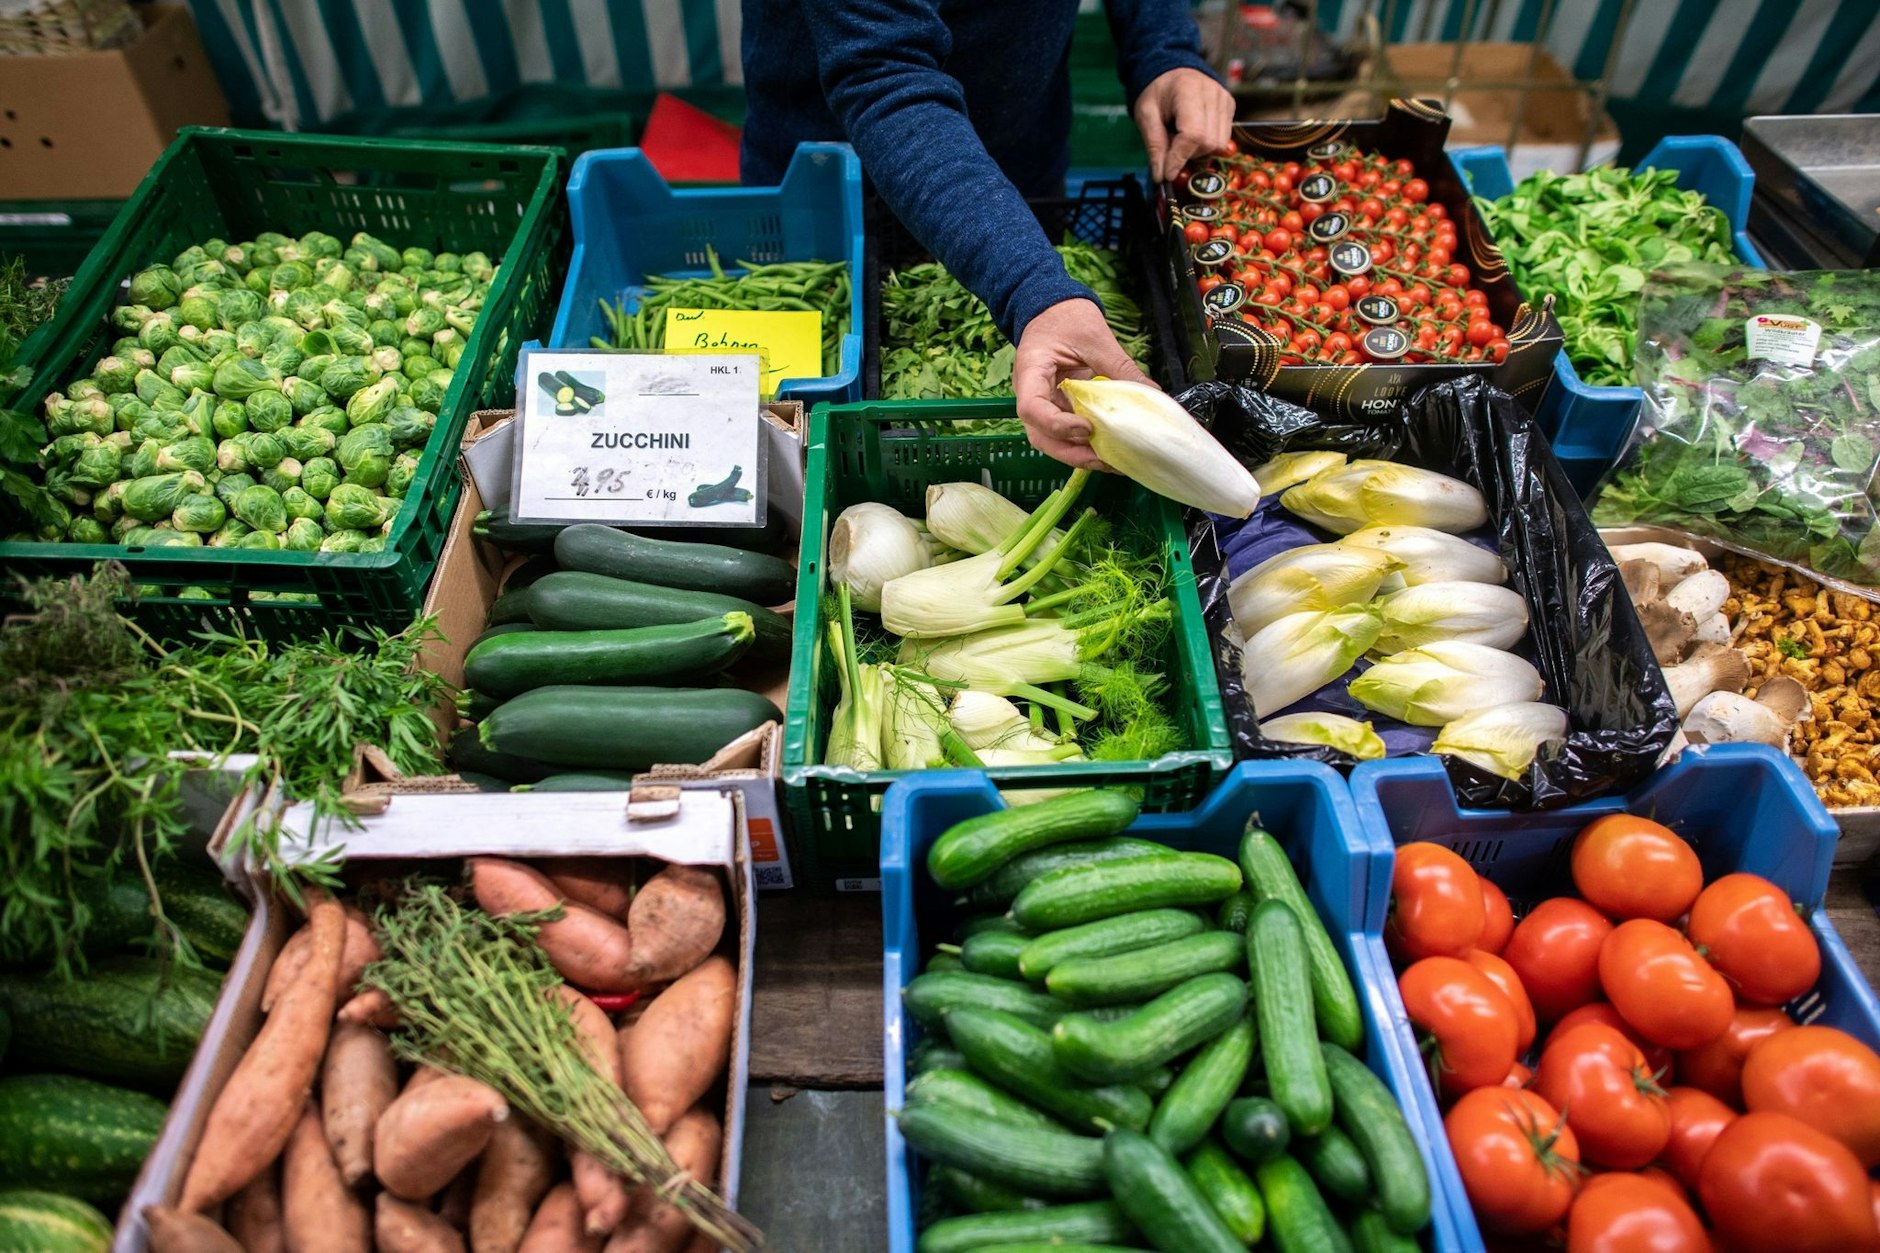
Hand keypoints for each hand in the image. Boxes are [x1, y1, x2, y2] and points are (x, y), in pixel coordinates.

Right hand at [1013, 297, 1153, 468]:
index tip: (1087, 428)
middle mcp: (1029, 392)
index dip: (1058, 425)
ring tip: (1110, 462)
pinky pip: (1064, 432)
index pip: (1032, 409)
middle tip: (1105, 460)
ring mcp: (1041, 402)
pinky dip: (1083, 444)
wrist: (1051, 307)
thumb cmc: (1066, 316)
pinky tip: (1107, 450)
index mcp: (1031, 371)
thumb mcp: (1096, 337)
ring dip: (1078, 454)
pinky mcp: (1055, 406)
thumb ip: (1120, 368)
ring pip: (1050, 440)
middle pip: (1040, 435)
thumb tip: (1152, 393)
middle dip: (1071, 452)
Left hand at [1133, 67, 1233, 182]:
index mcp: (1189, 91)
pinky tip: (1193, 133)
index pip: (1193, 134)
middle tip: (1171, 145)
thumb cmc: (1157, 93)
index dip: (1180, 157)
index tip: (1168, 173)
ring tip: (1181, 137)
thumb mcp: (1145, 115)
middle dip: (1188, 154)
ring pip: (1219, 144)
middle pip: (1208, 142)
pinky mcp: (1230, 107)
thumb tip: (1161, 176)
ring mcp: (1225, 100)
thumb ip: (1154, 145)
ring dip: (1198, 151)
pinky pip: (1223, 138)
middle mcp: (1213, 94)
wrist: (1172, 72)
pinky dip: (1206, 144)